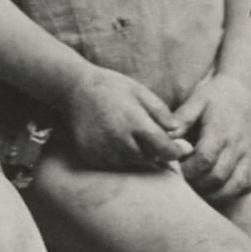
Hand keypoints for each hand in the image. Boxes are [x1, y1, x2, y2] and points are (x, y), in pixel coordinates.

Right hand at [63, 65, 184, 169]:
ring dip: (135, 155)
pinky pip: (111, 164)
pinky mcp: (90, 156)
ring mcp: (103, 150)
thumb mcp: (140, 91)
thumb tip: (178, 134)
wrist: (72, 88)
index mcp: (134, 122)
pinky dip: (117, 156)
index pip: (164, 149)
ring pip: (130, 164)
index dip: (175, 151)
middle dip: (154, 153)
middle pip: (148, 159)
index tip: (178, 148)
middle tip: (150, 139)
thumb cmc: (110, 87)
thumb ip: (161, 113)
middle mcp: (118, 140)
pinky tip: (112, 139)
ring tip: (128, 136)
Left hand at [172, 73, 250, 202]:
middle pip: (218, 175)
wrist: (241, 92)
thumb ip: (181, 119)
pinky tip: (218, 187)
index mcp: (220, 129)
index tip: (179, 167)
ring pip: (235, 185)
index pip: (206, 158)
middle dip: (198, 182)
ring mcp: (250, 154)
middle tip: (186, 178)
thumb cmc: (213, 98)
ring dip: (215, 192)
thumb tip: (167, 136)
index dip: (190, 168)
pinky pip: (249, 185)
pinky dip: (233, 191)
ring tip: (199, 186)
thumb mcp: (194, 101)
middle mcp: (238, 144)